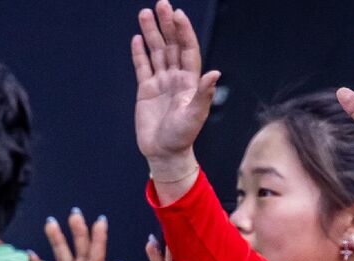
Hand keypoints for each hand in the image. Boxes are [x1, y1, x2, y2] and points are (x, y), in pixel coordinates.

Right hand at [132, 0, 219, 175]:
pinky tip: (138, 38)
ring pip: (156, 52)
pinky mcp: (146, 91)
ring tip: (145, 13)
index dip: (184, 33)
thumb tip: (215, 73)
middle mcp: (176, 79)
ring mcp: (161, 83)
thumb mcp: (195, 115)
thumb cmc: (183, 137)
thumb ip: (203, 94)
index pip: (187, 51)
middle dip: (167, 25)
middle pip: (171, 46)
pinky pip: (143, 67)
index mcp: (190, 82)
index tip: (178, 15)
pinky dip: (140, 53)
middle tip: (161, 4)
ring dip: (152, 32)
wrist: (165, 153)